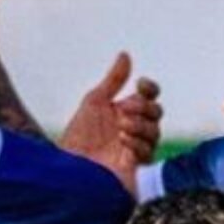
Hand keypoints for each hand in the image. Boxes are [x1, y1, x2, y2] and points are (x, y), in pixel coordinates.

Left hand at [61, 53, 162, 193]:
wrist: (66, 169)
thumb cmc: (78, 137)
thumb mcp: (94, 102)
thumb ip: (113, 80)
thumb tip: (125, 55)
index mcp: (126, 112)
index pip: (150, 96)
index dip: (149, 88)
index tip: (139, 84)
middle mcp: (134, 129)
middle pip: (157, 112)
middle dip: (144, 108)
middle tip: (124, 111)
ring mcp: (137, 148)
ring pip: (155, 131)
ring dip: (139, 126)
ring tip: (120, 129)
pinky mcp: (137, 168)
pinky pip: (149, 152)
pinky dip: (137, 144)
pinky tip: (122, 143)